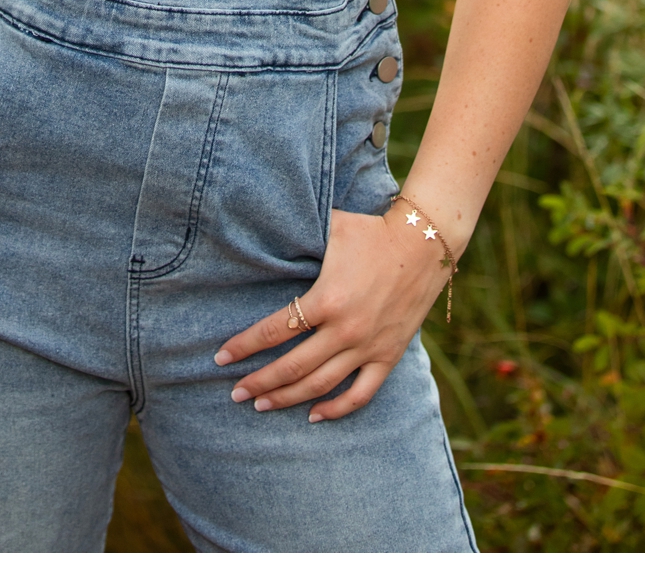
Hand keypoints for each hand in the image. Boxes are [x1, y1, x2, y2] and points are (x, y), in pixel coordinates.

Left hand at [213, 208, 453, 421]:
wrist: (423, 244)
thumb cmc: (369, 232)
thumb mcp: (328, 229)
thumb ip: (295, 239)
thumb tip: (258, 232)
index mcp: (325, 300)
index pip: (275, 331)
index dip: (245, 346)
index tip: (221, 357)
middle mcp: (346, 330)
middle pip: (293, 366)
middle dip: (259, 382)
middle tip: (235, 393)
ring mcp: (369, 346)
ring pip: (321, 385)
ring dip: (288, 398)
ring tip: (261, 405)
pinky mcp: (389, 356)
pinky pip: (361, 394)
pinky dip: (337, 408)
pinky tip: (313, 415)